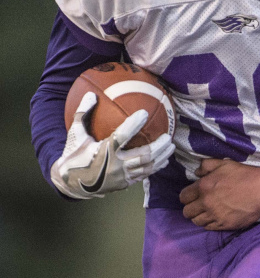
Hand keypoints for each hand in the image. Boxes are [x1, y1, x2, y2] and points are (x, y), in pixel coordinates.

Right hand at [51, 91, 174, 198]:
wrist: (71, 183)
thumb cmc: (74, 155)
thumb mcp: (75, 134)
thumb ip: (82, 114)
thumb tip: (92, 94)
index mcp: (103, 151)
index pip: (121, 136)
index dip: (134, 124)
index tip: (144, 113)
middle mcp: (115, 165)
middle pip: (143, 156)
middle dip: (158, 146)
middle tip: (168, 136)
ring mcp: (122, 176)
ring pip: (147, 167)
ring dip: (161, 157)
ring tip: (171, 147)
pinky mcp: (125, 183)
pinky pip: (144, 175)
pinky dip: (155, 167)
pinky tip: (163, 160)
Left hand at [180, 158, 259, 229]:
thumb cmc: (244, 175)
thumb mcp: (224, 164)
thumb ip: (206, 165)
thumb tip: (196, 172)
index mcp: (203, 187)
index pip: (183, 197)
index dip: (186, 197)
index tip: (192, 197)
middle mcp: (206, 203)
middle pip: (187, 212)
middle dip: (191, 209)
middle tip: (198, 206)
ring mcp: (215, 216)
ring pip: (197, 222)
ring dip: (199, 217)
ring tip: (206, 214)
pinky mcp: (224, 225)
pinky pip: (209, 228)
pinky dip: (209, 224)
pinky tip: (215, 218)